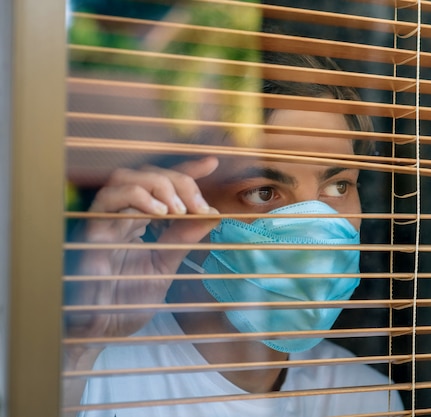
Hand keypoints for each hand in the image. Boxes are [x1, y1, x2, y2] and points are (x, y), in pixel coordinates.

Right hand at [65, 156, 219, 339]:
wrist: (101, 329)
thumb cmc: (126, 300)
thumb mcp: (165, 265)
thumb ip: (184, 239)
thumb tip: (213, 215)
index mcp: (139, 220)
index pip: (163, 185)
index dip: (186, 170)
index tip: (211, 163)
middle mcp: (121, 214)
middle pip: (148, 174)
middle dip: (179, 181)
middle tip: (199, 206)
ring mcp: (105, 219)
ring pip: (126, 177)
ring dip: (159, 185)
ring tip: (179, 209)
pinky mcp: (91, 229)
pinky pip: (109, 199)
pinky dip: (137, 197)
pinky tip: (159, 212)